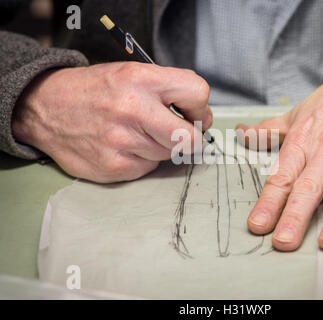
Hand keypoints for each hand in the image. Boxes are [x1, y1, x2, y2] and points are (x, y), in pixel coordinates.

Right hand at [12, 62, 211, 182]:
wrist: (46, 108)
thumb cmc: (96, 90)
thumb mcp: (132, 74)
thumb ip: (170, 90)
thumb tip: (202, 120)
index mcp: (142, 80)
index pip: (198, 94)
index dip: (200, 107)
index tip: (191, 112)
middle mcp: (134, 110)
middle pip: (190, 137)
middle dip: (191, 137)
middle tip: (179, 130)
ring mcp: (123, 142)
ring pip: (170, 154)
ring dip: (162, 146)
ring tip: (139, 132)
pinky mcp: (116, 168)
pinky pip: (150, 168)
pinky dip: (144, 159)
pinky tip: (125, 145)